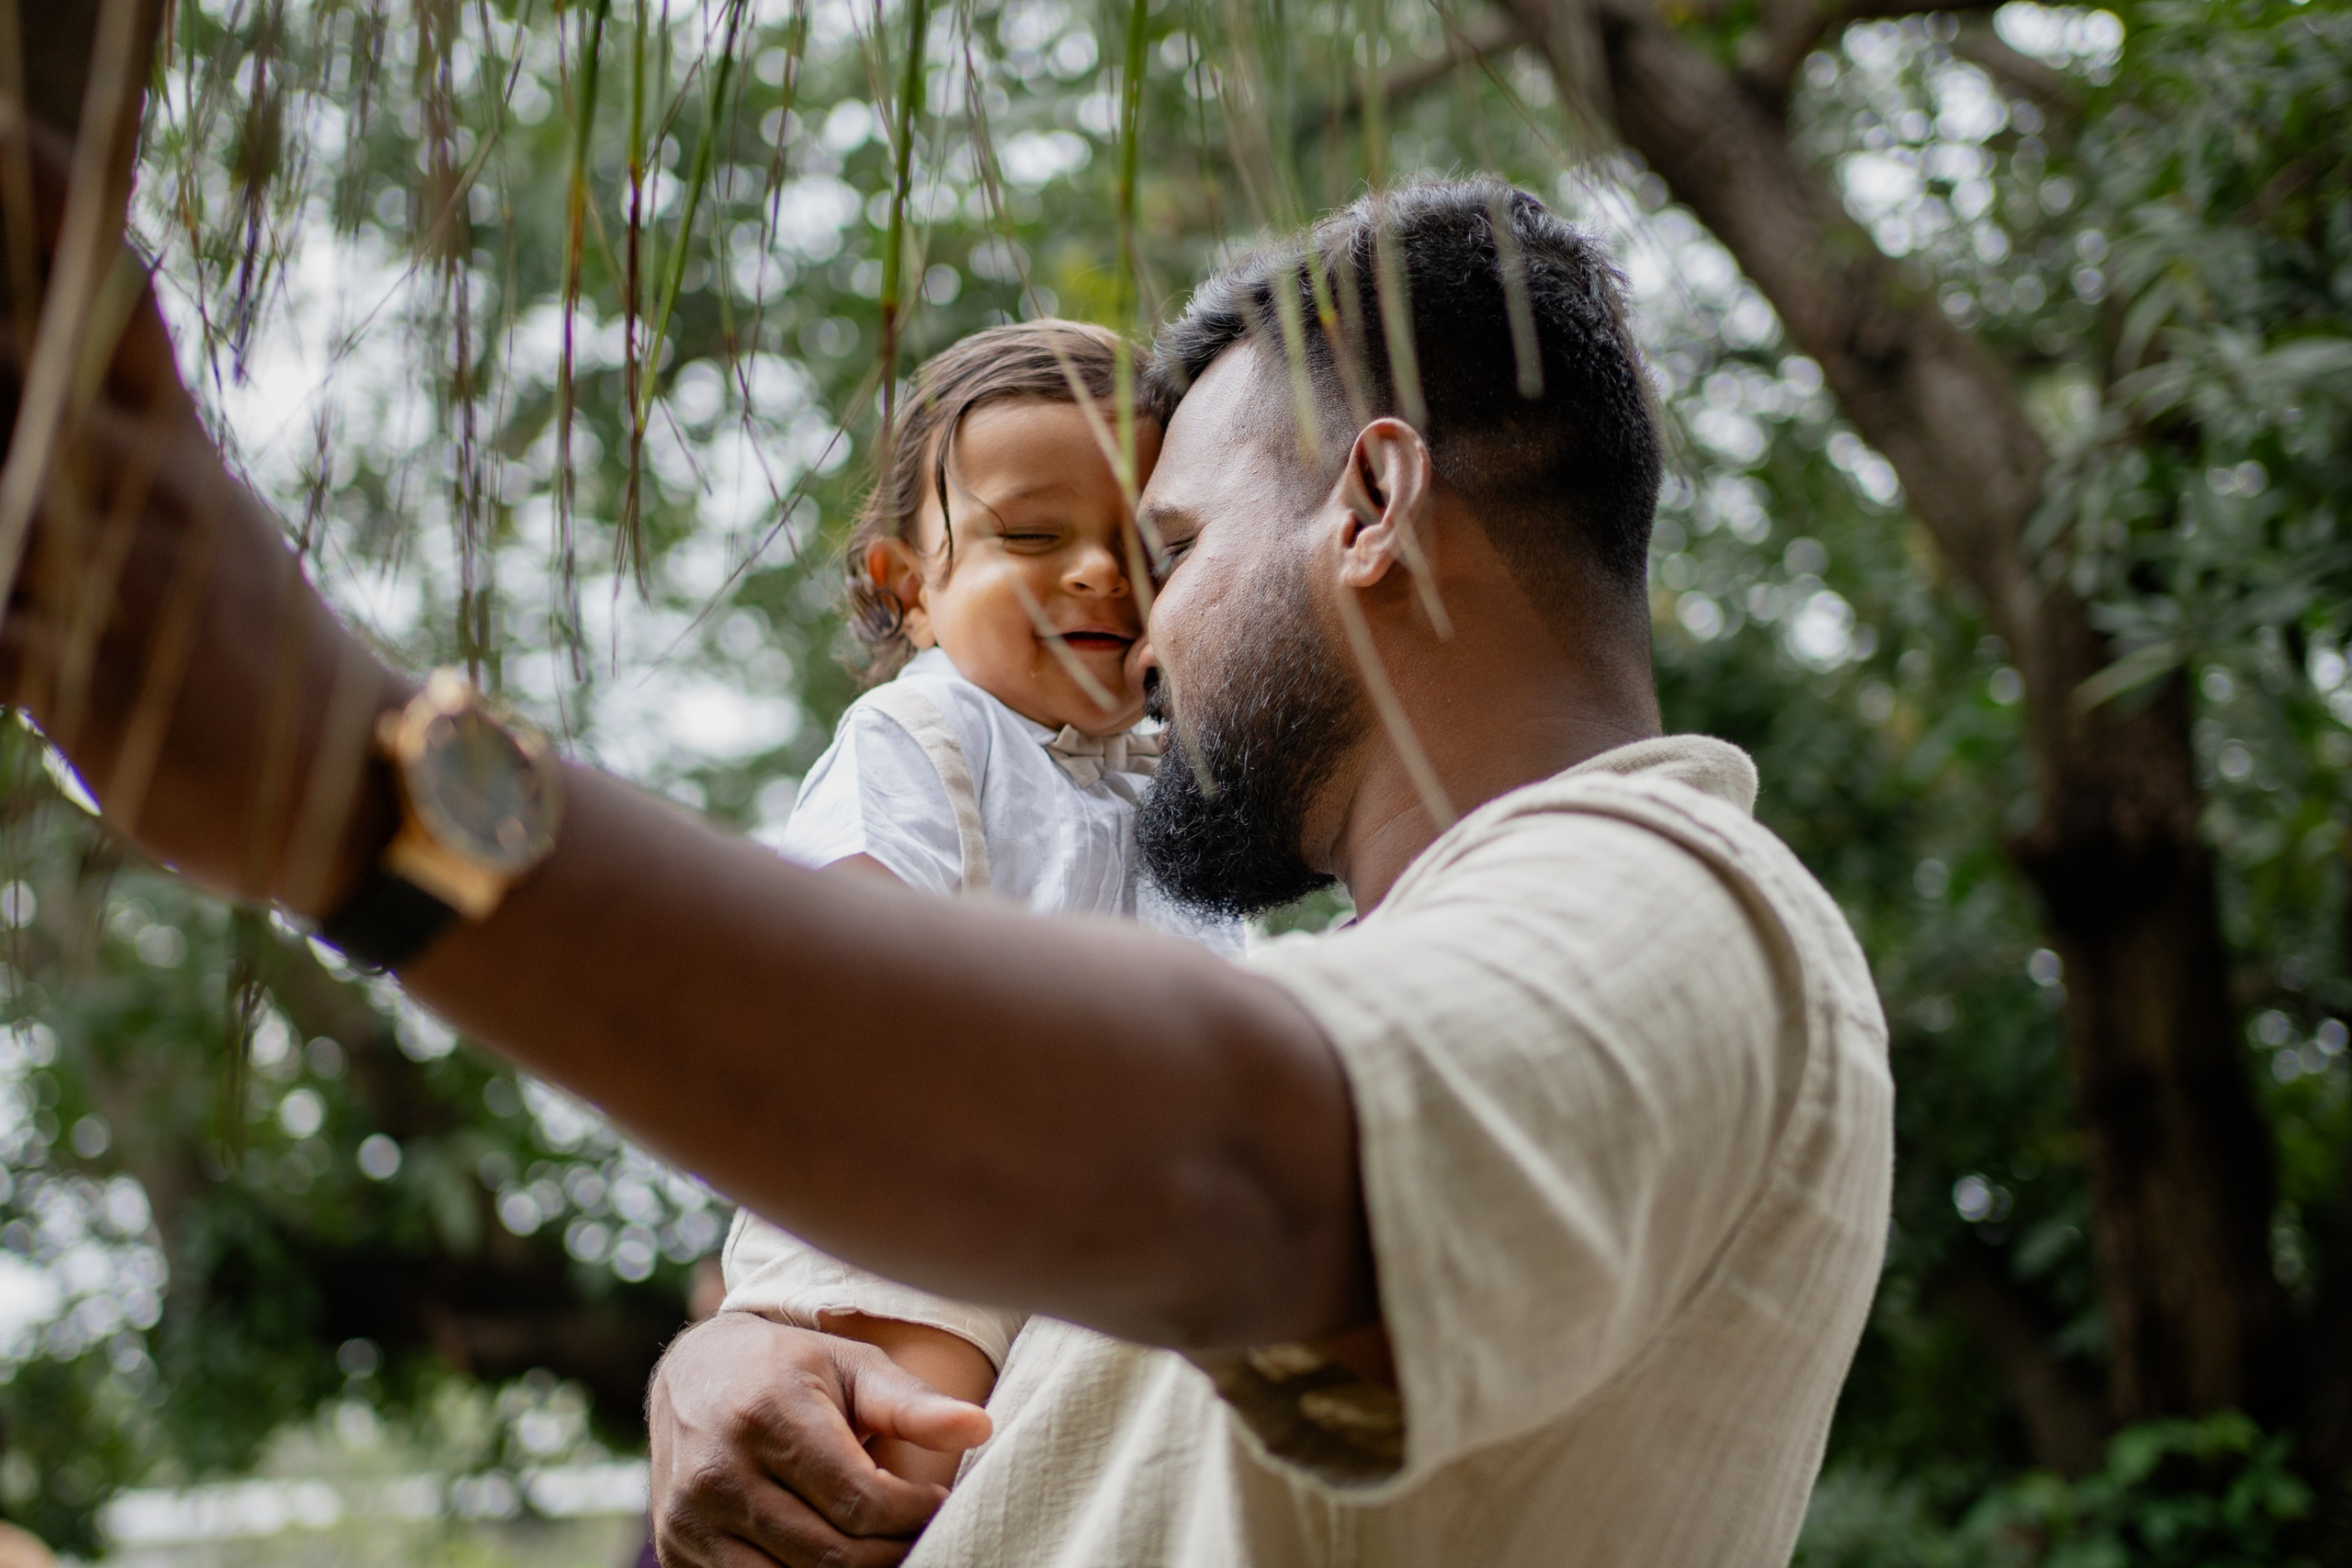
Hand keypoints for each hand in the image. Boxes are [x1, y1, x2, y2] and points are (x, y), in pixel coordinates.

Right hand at [648, 1311, 992, 1567]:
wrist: (694, 1374)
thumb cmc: (791, 1366)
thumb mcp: (853, 1366)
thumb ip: (913, 1404)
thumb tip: (981, 1427)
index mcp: (768, 1414)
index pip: (860, 1502)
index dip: (912, 1515)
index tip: (935, 1502)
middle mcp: (719, 1471)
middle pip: (830, 1554)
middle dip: (889, 1553)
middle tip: (916, 1533)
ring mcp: (690, 1519)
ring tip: (879, 1544)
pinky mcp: (676, 1551)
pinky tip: (834, 1555)